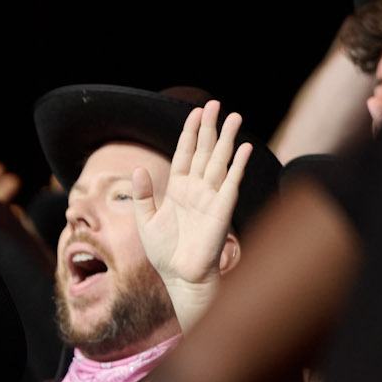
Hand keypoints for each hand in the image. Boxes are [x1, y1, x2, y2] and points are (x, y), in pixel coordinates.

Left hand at [132, 101, 251, 296]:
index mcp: (178, 189)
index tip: (195, 111)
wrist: (180, 277)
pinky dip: (237, 165)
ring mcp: (210, 197)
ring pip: (219, 161)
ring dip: (227, 139)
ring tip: (234, 116)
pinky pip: (231, 183)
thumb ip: (142, 195)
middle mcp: (196, 189)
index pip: (185, 153)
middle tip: (215, 104)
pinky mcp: (222, 209)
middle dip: (210, 128)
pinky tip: (243, 148)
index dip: (190, 132)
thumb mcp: (145, 221)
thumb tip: (138, 168)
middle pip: (204, 151)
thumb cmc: (164, 253)